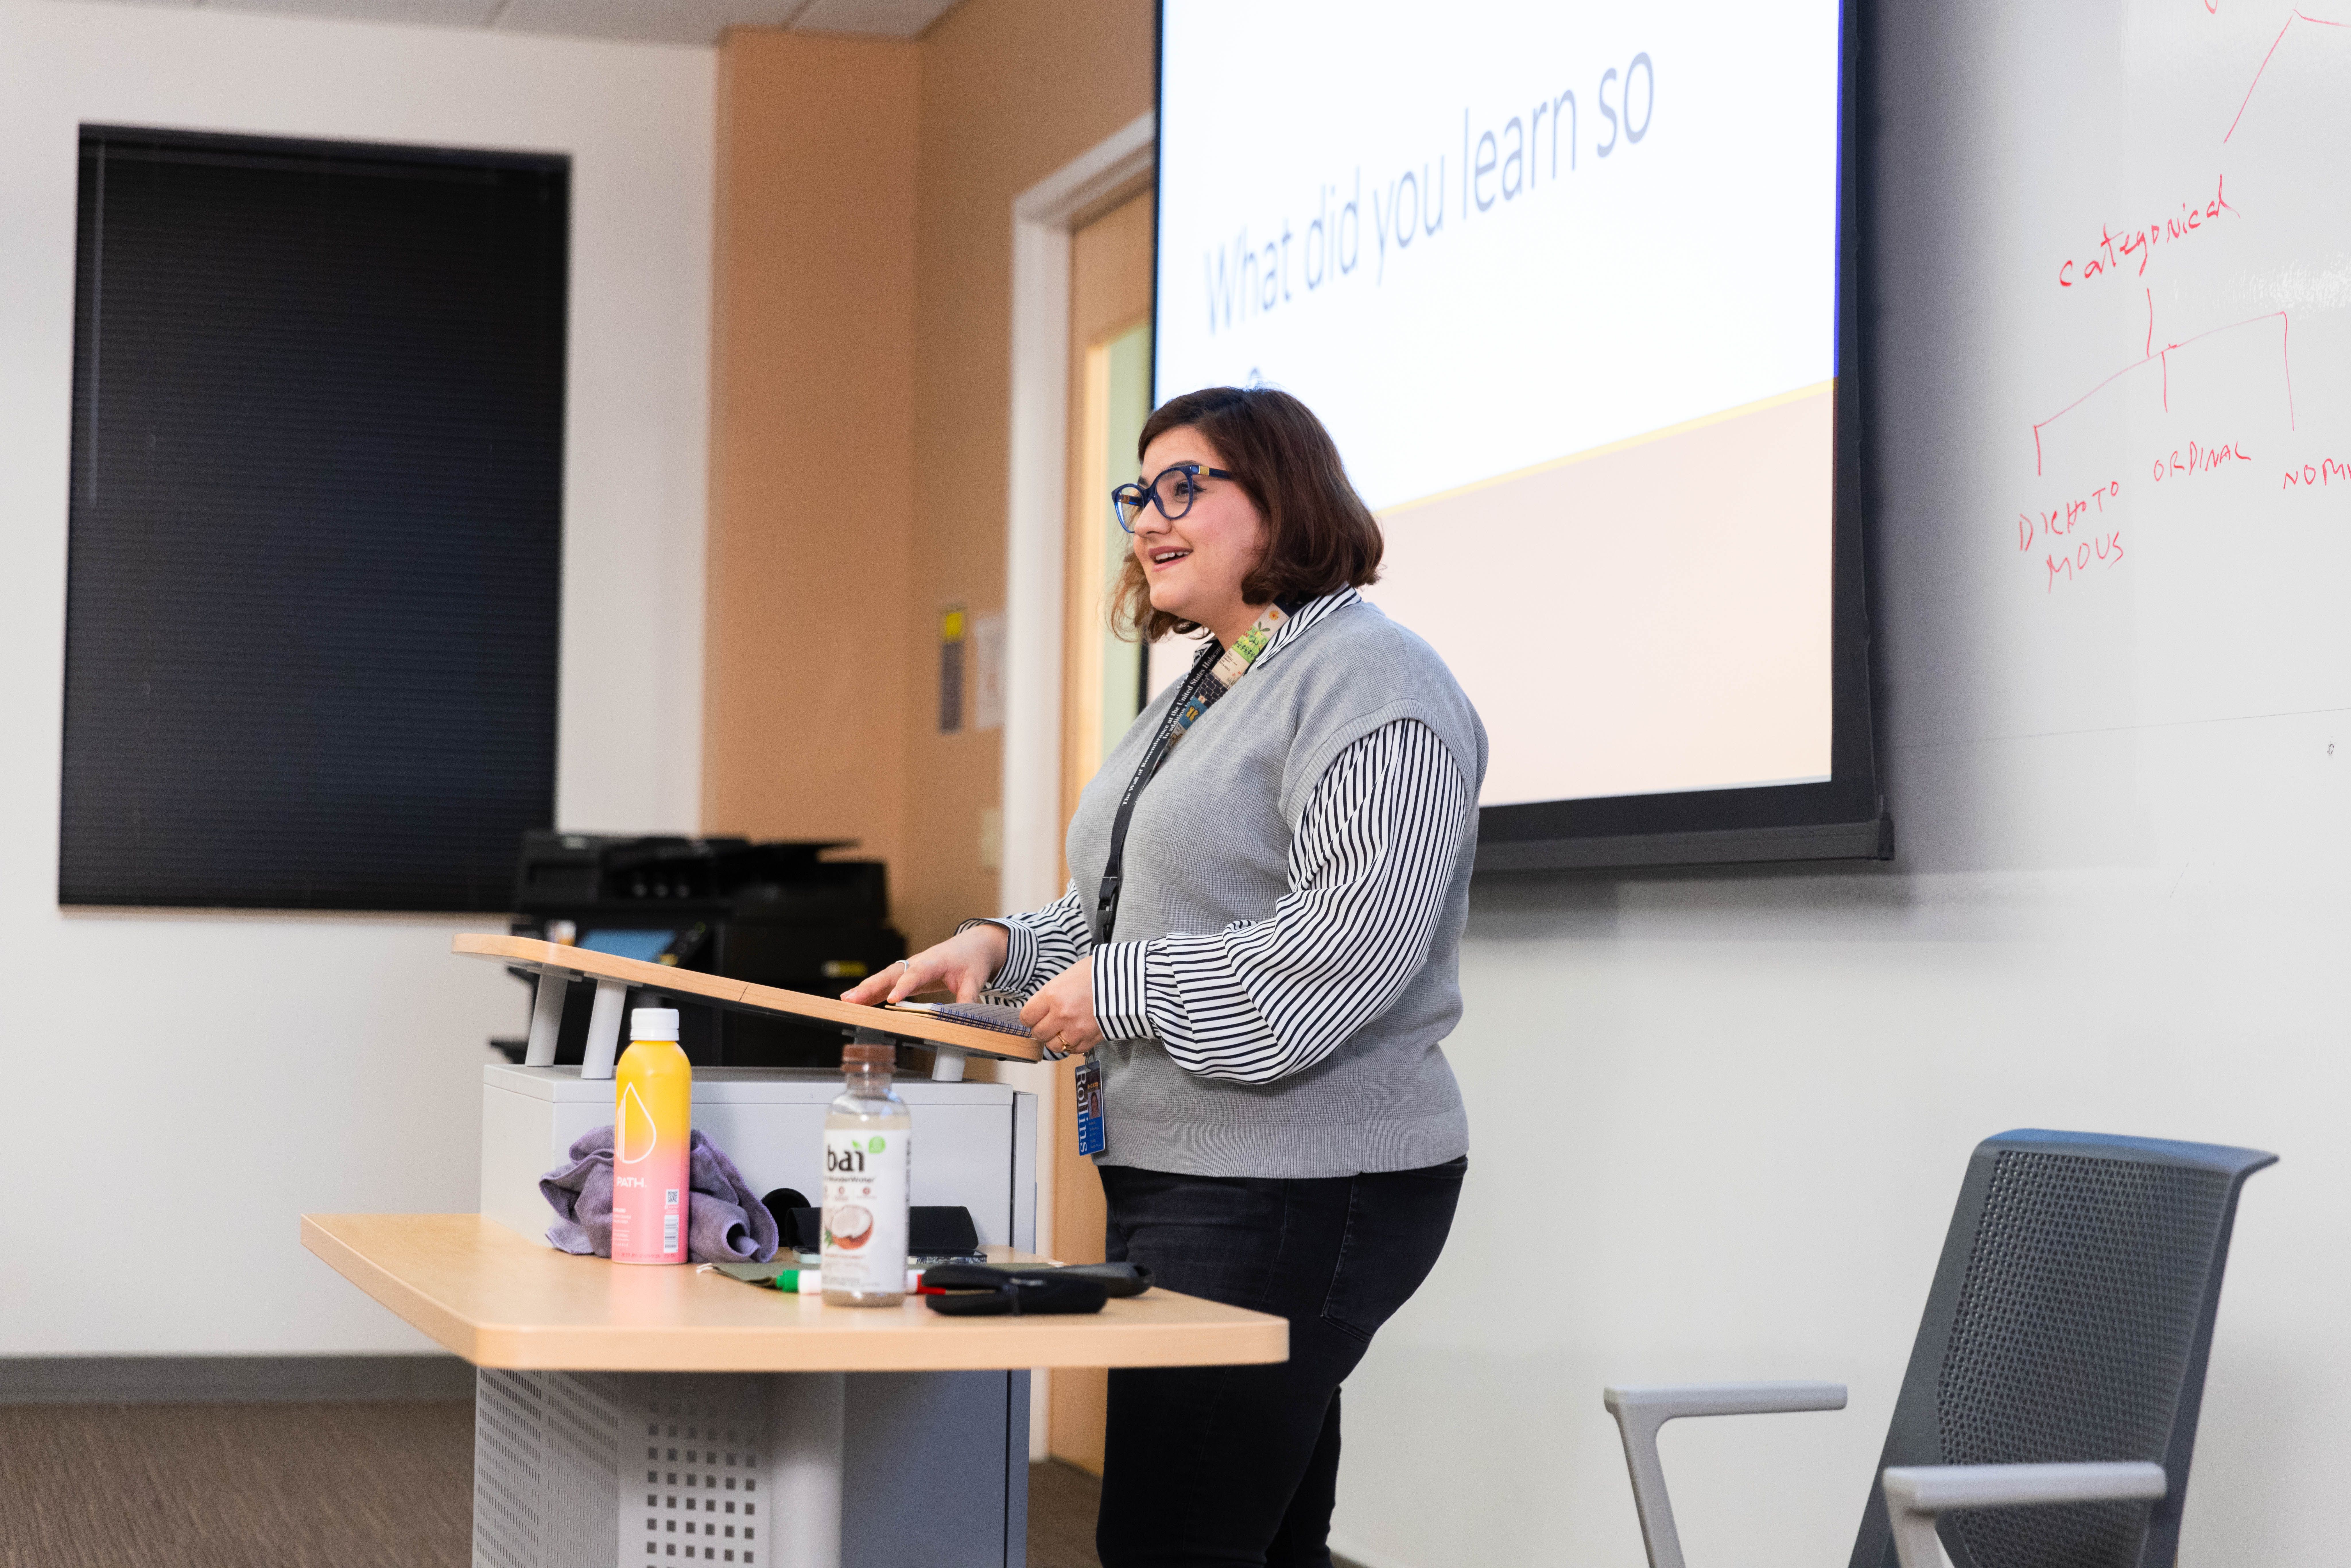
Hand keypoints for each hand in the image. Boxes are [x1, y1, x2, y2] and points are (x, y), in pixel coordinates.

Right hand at [841, 923, 1007, 1005]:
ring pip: (885, 978)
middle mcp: (917, 962)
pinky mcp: (908, 975)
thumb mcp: (976, 977)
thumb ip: (968, 996)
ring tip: (847, 1002)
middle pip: (891, 974)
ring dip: (866, 990)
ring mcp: (910, 968)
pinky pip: (888, 983)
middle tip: (851, 998)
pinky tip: (858, 1002)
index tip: (893, 999)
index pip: (916, 973)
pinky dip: (873, 992)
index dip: (904, 986)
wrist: (973, 945)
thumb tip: (966, 1016)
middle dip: (871, 986)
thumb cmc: (972, 959)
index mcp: (934, 961)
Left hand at [1020, 955, 1101, 1054]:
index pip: (1027, 1016)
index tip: (1033, 1016)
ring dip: (1056, 1039)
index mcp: (1052, 995)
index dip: (1029, 1017)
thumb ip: (1051, 995)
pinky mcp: (1091, 1039)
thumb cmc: (1098, 972)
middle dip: (1041, 1028)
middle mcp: (1062, 1015)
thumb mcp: (1067, 977)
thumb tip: (1041, 1007)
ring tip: (1063, 1029)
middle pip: (1039, 1033)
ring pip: (1054, 1046)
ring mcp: (1077, 1029)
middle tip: (1048, 1022)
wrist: (1127, 979)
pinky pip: (1073, 1050)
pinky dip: (1073, 1043)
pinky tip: (1077, 1032)